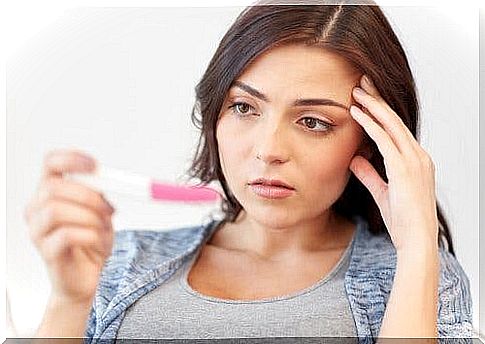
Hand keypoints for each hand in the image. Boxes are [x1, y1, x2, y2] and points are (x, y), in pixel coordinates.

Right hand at [24, 149, 115, 303]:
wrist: (87, 277)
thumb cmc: (91, 242)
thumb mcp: (102, 212)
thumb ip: (102, 194)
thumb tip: (115, 182)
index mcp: (51, 193)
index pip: (51, 164)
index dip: (71, 159)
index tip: (95, 166)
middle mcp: (38, 209)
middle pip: (53, 187)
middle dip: (87, 195)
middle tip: (109, 208)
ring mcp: (38, 231)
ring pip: (56, 210)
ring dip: (89, 217)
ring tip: (103, 228)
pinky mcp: (47, 253)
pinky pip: (66, 236)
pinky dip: (90, 235)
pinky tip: (98, 242)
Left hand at [348, 75, 438, 252]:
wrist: (416, 241)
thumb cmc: (404, 222)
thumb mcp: (382, 192)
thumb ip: (369, 174)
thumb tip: (355, 159)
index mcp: (416, 161)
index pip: (396, 130)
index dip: (381, 112)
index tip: (366, 99)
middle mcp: (418, 156)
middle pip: (395, 120)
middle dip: (378, 99)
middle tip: (362, 82)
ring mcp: (414, 160)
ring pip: (391, 124)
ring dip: (372, 105)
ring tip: (356, 90)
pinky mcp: (404, 168)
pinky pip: (384, 139)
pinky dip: (369, 124)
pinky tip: (356, 113)